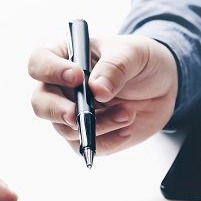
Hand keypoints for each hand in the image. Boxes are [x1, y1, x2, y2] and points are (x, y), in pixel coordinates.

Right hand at [28, 35, 177, 153]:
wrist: (162, 86)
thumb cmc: (140, 61)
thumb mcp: (134, 54)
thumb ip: (115, 67)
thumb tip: (97, 89)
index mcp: (65, 57)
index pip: (39, 63)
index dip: (50, 71)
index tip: (77, 77)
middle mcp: (61, 88)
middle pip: (40, 103)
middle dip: (57, 111)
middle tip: (77, 115)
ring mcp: (72, 114)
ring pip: (66, 129)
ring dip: (96, 126)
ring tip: (127, 114)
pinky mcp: (86, 135)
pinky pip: (86, 146)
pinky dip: (107, 141)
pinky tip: (127, 129)